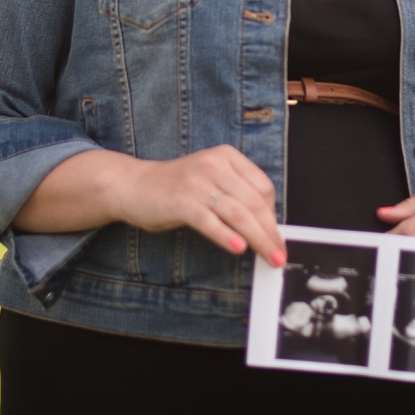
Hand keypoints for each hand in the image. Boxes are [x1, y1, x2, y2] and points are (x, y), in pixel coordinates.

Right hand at [121, 145, 282, 262]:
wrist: (134, 185)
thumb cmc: (176, 188)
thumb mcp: (211, 180)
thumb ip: (236, 195)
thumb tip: (266, 226)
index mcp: (226, 156)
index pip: (263, 186)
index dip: (273, 215)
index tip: (277, 237)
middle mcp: (214, 164)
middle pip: (254, 202)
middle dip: (270, 232)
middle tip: (279, 255)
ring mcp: (197, 182)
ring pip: (238, 213)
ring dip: (257, 239)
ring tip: (267, 257)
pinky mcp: (182, 201)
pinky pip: (210, 221)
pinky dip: (226, 236)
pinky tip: (238, 249)